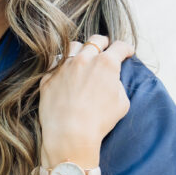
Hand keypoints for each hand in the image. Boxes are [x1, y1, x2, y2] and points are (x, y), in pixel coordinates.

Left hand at [38, 35, 134, 165]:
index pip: (120, 47)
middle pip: (96, 40)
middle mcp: (85, 60)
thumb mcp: (122, 103)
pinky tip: (66, 69)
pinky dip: (63, 63)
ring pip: (74, 46)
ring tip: (84, 57)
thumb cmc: (99, 122)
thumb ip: (118, 85)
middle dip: (104, 44)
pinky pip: (55, 62)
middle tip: (107, 50)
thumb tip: (112, 80)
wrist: (70, 134)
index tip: (127, 52)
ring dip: (82, 49)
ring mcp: (64, 66)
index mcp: (106, 64)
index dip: (126, 48)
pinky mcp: (48, 77)